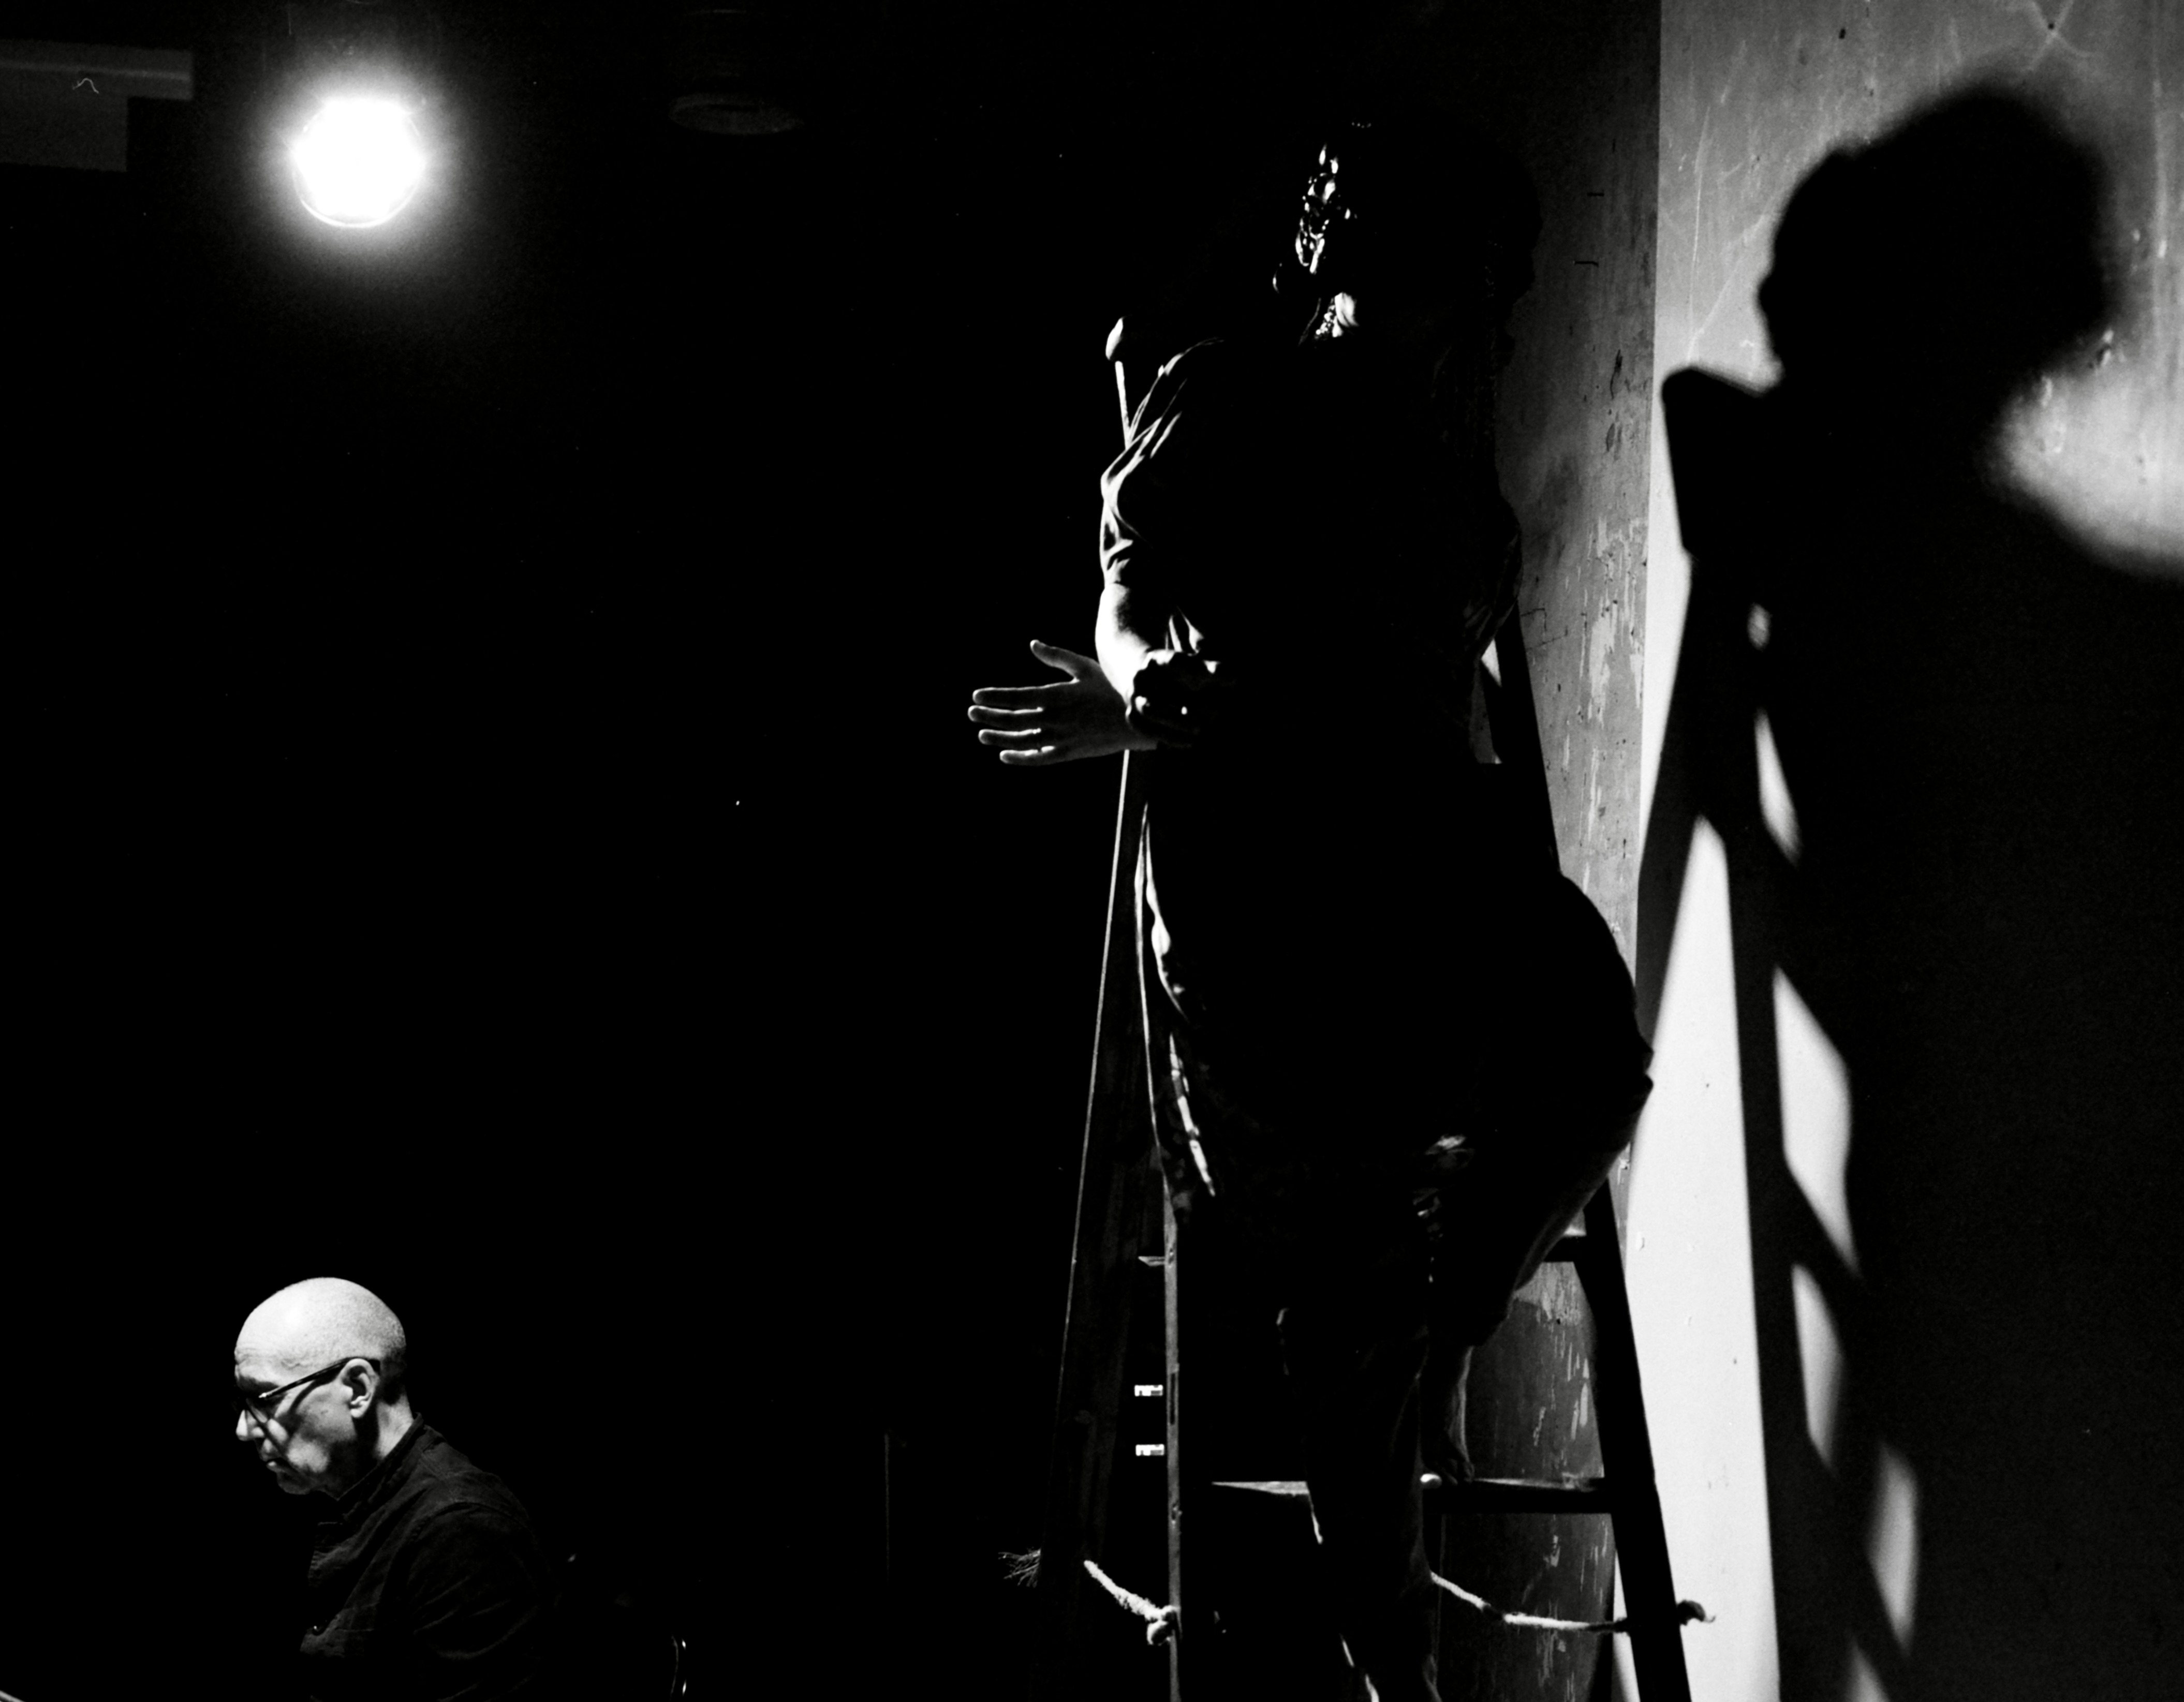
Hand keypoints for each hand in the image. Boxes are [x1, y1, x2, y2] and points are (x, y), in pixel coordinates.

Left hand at [968, 641, 1154, 765]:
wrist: (1138, 719)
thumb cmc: (1111, 687)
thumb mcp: (1085, 666)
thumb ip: (1057, 657)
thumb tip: (1032, 644)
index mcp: (1056, 695)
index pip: (1016, 697)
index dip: (994, 697)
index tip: (976, 695)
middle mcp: (1055, 718)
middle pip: (1014, 720)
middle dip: (990, 716)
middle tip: (972, 713)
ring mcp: (1062, 738)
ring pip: (1022, 741)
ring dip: (999, 739)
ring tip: (981, 735)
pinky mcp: (1070, 753)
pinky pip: (1039, 759)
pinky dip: (1021, 759)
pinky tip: (1005, 756)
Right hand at [1126, 649, 1229, 747]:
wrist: (1137, 676)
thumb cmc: (1174, 672)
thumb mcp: (1189, 664)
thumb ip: (1210, 670)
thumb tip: (1234, 679)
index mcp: (1156, 660)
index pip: (1176, 662)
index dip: (1201, 670)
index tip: (1230, 678)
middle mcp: (1141, 678)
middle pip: (1164, 689)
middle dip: (1191, 702)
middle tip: (1218, 712)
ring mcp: (1134, 698)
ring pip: (1151, 711)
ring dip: (1177, 721)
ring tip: (1201, 728)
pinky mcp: (1132, 717)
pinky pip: (1147, 729)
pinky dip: (1169, 737)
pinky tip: (1191, 741)